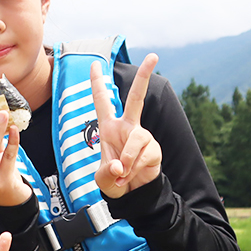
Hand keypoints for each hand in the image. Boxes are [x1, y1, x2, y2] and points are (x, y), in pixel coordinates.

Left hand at [91, 53, 162, 198]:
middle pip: (136, 98)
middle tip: (154, 56)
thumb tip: (120, 165)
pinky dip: (135, 169)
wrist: (131, 194)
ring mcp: (142, 136)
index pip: (102, 101)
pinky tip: (131, 176)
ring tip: (122, 173)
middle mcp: (127, 127)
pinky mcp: (154, 149)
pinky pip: (144, 155)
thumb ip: (107, 171)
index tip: (95, 63)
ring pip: (136, 139)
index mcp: (109, 127)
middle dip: (145, 76)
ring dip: (128, 160)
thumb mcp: (102, 177)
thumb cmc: (113, 179)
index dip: (98, 82)